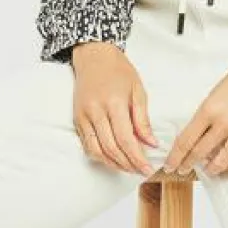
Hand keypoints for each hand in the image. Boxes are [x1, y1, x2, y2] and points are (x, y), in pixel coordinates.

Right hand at [70, 42, 158, 174]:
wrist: (94, 56)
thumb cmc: (119, 71)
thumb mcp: (138, 90)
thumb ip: (143, 119)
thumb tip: (151, 143)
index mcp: (114, 103)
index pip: (125, 139)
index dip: (137, 158)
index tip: (147, 169)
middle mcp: (96, 111)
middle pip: (111, 148)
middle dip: (127, 164)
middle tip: (140, 171)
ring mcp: (83, 116)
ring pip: (96, 151)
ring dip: (113, 164)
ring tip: (128, 168)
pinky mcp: (77, 119)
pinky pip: (87, 145)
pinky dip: (100, 157)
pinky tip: (112, 160)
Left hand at [162, 67, 227, 176]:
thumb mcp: (214, 95)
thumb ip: (204, 117)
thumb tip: (194, 138)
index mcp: (209, 110)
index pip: (185, 141)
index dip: (175, 157)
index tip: (170, 165)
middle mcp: (224, 124)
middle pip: (199, 154)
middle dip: (187, 165)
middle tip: (182, 170)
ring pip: (220, 163)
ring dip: (210, 170)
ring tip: (207, 169)